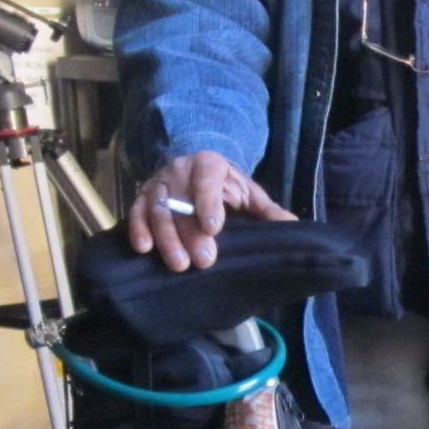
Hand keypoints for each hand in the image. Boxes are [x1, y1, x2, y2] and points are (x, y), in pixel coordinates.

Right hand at [126, 151, 294, 271]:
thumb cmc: (225, 187)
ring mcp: (158, 184)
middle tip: (204, 260)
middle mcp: (179, 170)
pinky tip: (144, 248)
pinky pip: (136, 212)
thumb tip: (292, 225)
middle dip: (191, 233)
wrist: (194, 170)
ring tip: (179, 265)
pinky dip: (137, 230)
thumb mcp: (248, 193)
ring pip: (158, 210)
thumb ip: (266, 210)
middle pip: (181, 201)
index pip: (206, 179)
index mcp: (209, 164)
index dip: (208, 203)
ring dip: (167, 238)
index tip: (214, 228)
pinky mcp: (141, 197)